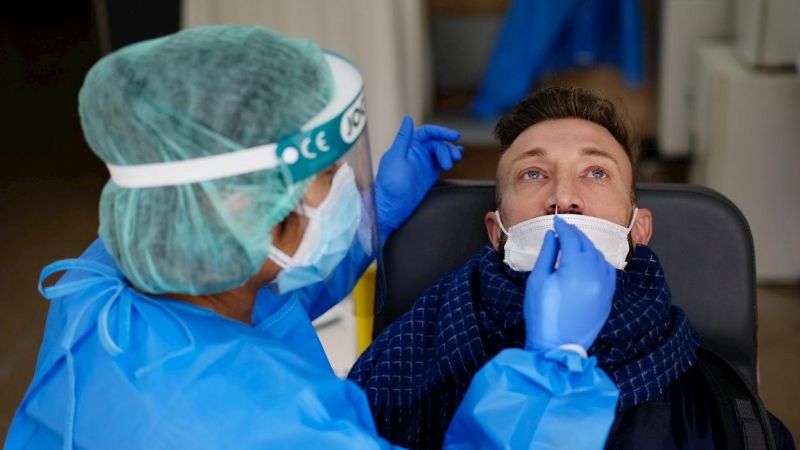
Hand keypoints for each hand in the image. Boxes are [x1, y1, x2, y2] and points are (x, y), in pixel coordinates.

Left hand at [374, 116, 462, 237]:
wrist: (392, 207)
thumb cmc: (390, 183)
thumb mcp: (395, 157)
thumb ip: (403, 138)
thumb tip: (408, 118)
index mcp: (407, 146)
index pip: (427, 133)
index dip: (441, 132)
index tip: (454, 136)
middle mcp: (416, 153)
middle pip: (437, 143)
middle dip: (447, 149)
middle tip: (453, 160)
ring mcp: (423, 164)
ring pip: (441, 152)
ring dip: (450, 154)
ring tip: (454, 162)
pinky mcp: (429, 175)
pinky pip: (441, 163)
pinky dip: (450, 159)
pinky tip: (457, 158)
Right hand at [524, 216, 615, 352]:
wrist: (558, 346)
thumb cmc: (542, 315)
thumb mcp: (537, 281)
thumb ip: (546, 255)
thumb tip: (552, 236)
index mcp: (575, 269)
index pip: (571, 239)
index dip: (563, 228)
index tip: (556, 221)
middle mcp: (595, 274)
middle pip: (586, 245)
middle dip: (575, 234)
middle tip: (564, 229)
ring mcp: (605, 286)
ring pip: (599, 256)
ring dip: (587, 246)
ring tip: (574, 243)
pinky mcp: (608, 296)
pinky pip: (607, 271)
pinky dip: (598, 261)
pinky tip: (589, 260)